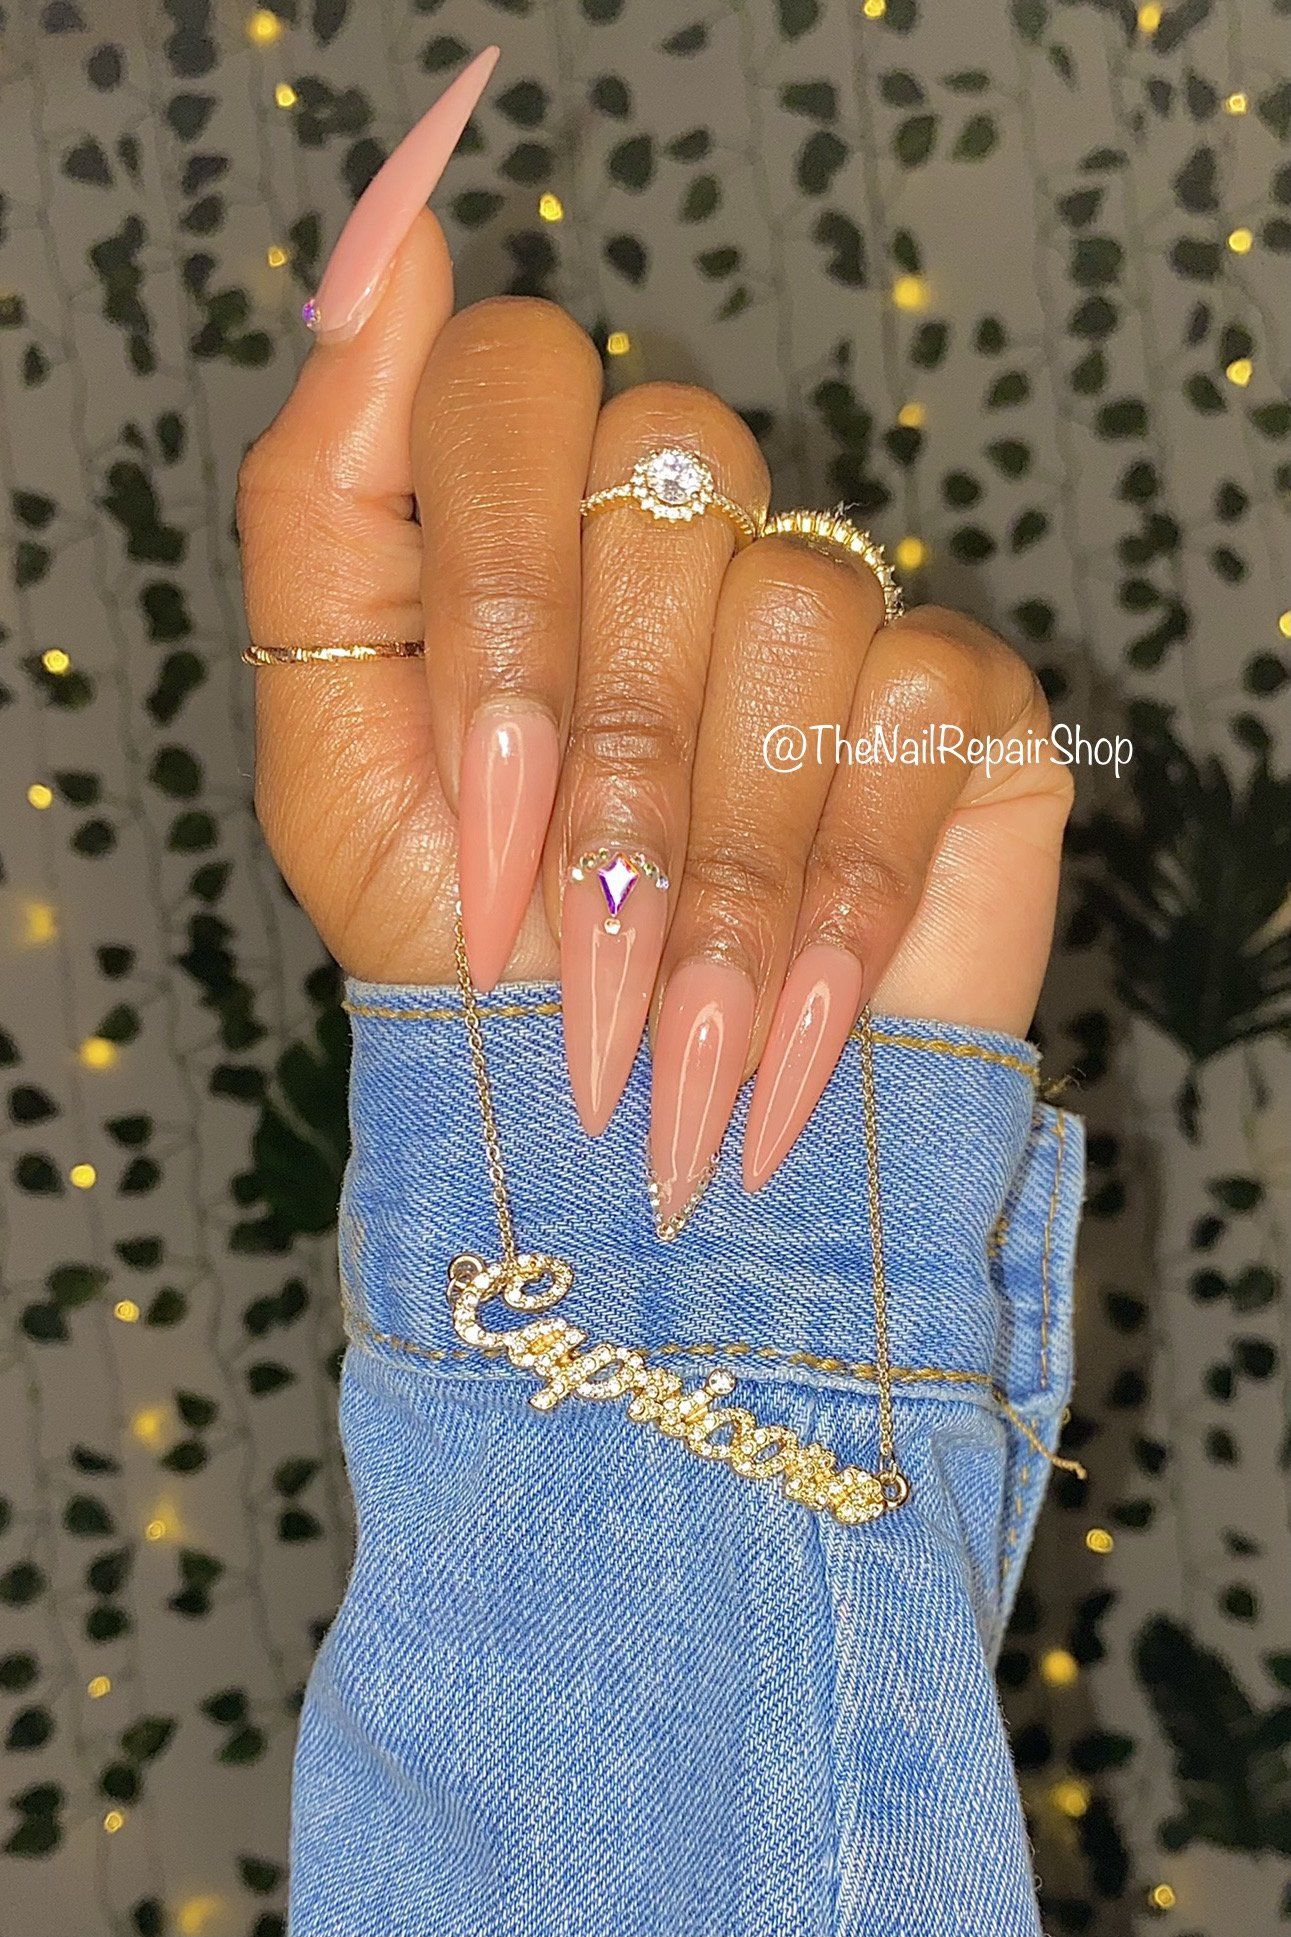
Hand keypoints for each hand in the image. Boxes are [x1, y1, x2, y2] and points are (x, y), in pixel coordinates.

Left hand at [238, 54, 1072, 1214]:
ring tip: (677, 1025)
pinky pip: (915, 704)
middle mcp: (680, 529)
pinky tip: (799, 1011)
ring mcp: (826, 601)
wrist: (628, 1150)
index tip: (486, 792)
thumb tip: (385, 235)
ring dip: (716, 859)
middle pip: (663, 485)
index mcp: (520, 520)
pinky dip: (843, 887)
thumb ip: (320, 509)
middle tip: (568, 937)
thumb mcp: (331, 758)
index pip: (510, 380)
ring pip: (785, 604)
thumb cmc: (471, 966)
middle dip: (603, 757)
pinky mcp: (958, 695)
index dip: (496, 594)